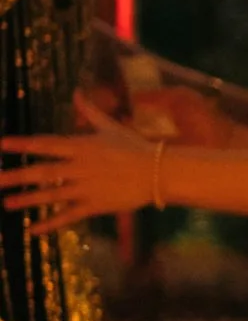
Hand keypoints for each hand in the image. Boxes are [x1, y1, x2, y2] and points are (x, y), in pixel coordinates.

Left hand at [0, 111, 158, 229]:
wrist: (159, 171)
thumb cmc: (135, 146)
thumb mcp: (110, 126)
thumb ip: (89, 111)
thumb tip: (77, 91)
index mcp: (82, 146)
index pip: (45, 144)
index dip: (22, 144)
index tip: (1, 144)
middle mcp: (80, 167)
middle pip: (42, 171)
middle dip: (16, 176)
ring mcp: (87, 188)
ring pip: (51, 195)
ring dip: (28, 199)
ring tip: (7, 203)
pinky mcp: (95, 206)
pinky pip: (68, 216)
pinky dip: (50, 223)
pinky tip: (33, 229)